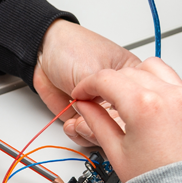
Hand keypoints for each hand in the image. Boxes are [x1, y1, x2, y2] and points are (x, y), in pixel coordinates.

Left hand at [33, 21, 139, 144]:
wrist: (42, 50)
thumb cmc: (71, 48)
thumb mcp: (92, 70)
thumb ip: (102, 96)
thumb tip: (107, 120)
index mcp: (130, 78)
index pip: (139, 104)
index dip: (129, 116)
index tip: (113, 118)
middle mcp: (117, 96)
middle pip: (124, 124)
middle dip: (107, 129)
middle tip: (92, 122)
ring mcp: (100, 108)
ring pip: (105, 134)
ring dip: (90, 132)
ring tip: (79, 122)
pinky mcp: (83, 116)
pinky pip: (86, 134)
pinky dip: (78, 133)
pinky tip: (72, 124)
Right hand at [71, 58, 181, 180]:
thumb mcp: (117, 152)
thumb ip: (97, 122)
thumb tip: (86, 107)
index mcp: (144, 106)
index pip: (106, 79)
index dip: (88, 85)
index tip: (83, 94)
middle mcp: (170, 96)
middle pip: (129, 71)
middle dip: (110, 83)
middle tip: (100, 99)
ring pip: (156, 68)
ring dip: (137, 77)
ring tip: (129, 99)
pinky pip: (177, 84)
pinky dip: (161, 88)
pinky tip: (152, 108)